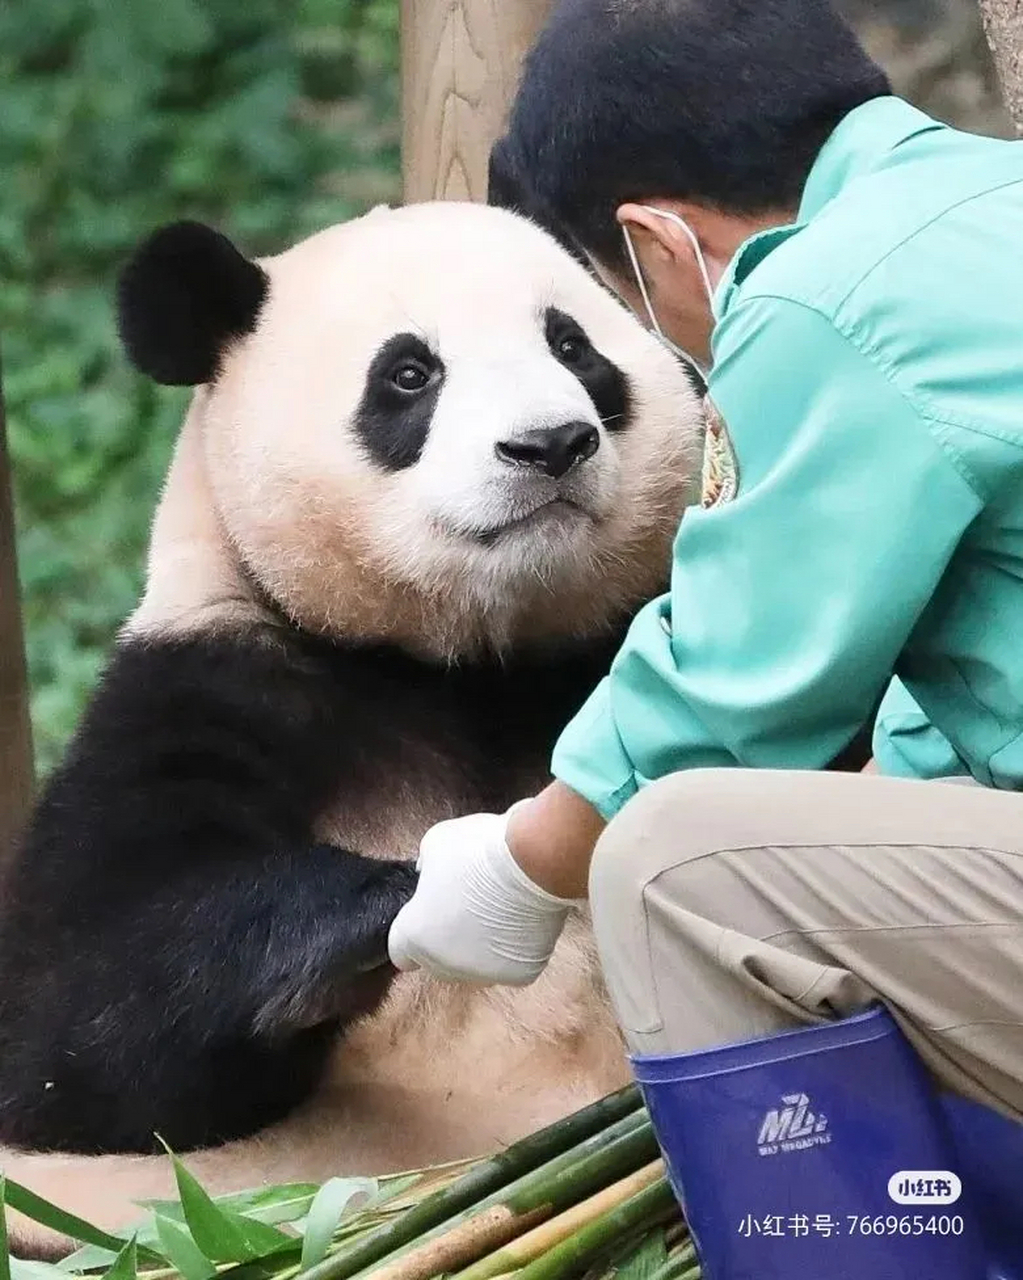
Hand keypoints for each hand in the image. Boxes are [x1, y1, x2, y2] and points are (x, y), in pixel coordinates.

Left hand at [387, 806, 575, 985]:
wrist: (533, 861)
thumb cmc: (479, 849)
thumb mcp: (436, 843)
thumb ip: (426, 866)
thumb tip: (429, 873)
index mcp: (416, 935)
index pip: (401, 951)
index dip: (413, 933)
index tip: (428, 917)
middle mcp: (445, 964)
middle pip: (438, 962)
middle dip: (447, 941)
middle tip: (466, 909)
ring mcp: (484, 973)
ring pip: (477, 966)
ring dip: (481, 947)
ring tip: (498, 912)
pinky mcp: (519, 974)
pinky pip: (511, 964)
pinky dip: (515, 947)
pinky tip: (521, 921)